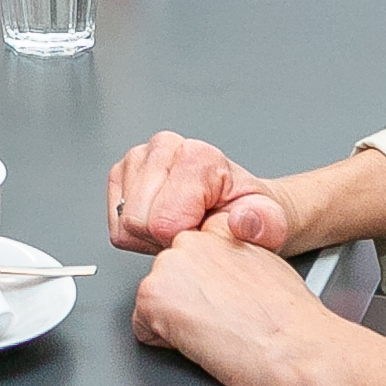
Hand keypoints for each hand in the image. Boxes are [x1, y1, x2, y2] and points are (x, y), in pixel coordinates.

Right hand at [105, 130, 282, 252]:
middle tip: (192, 229)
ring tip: (180, 225)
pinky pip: (115, 225)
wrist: (235, 205)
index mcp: (198, 155)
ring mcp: (138, 158)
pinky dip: (137, 234)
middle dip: (165, 237)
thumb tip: (242, 222)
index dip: (184, 239)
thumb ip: (263, 224)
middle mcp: (165, 147)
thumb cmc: (245, 212)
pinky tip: (162, 222)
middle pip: (138, 221)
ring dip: (150, 236)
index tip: (205, 231)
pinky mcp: (120, 174)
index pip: (163, 221)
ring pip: (125, 223)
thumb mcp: (269, 222)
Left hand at [130, 227, 385, 385]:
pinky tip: (201, 342)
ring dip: (175, 322)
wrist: (296, 347)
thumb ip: (232, 262)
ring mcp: (166, 267)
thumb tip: (221, 278)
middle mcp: (188, 241)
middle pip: (168, 281)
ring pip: (154, 303)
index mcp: (217, 231)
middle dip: (186, 304)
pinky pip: (144, 330)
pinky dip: (166, 344)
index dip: (206, 290)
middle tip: (223, 321)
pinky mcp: (152, 297)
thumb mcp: (264, 267)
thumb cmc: (291, 320)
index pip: (189, 262)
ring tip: (216, 330)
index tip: (226, 303)